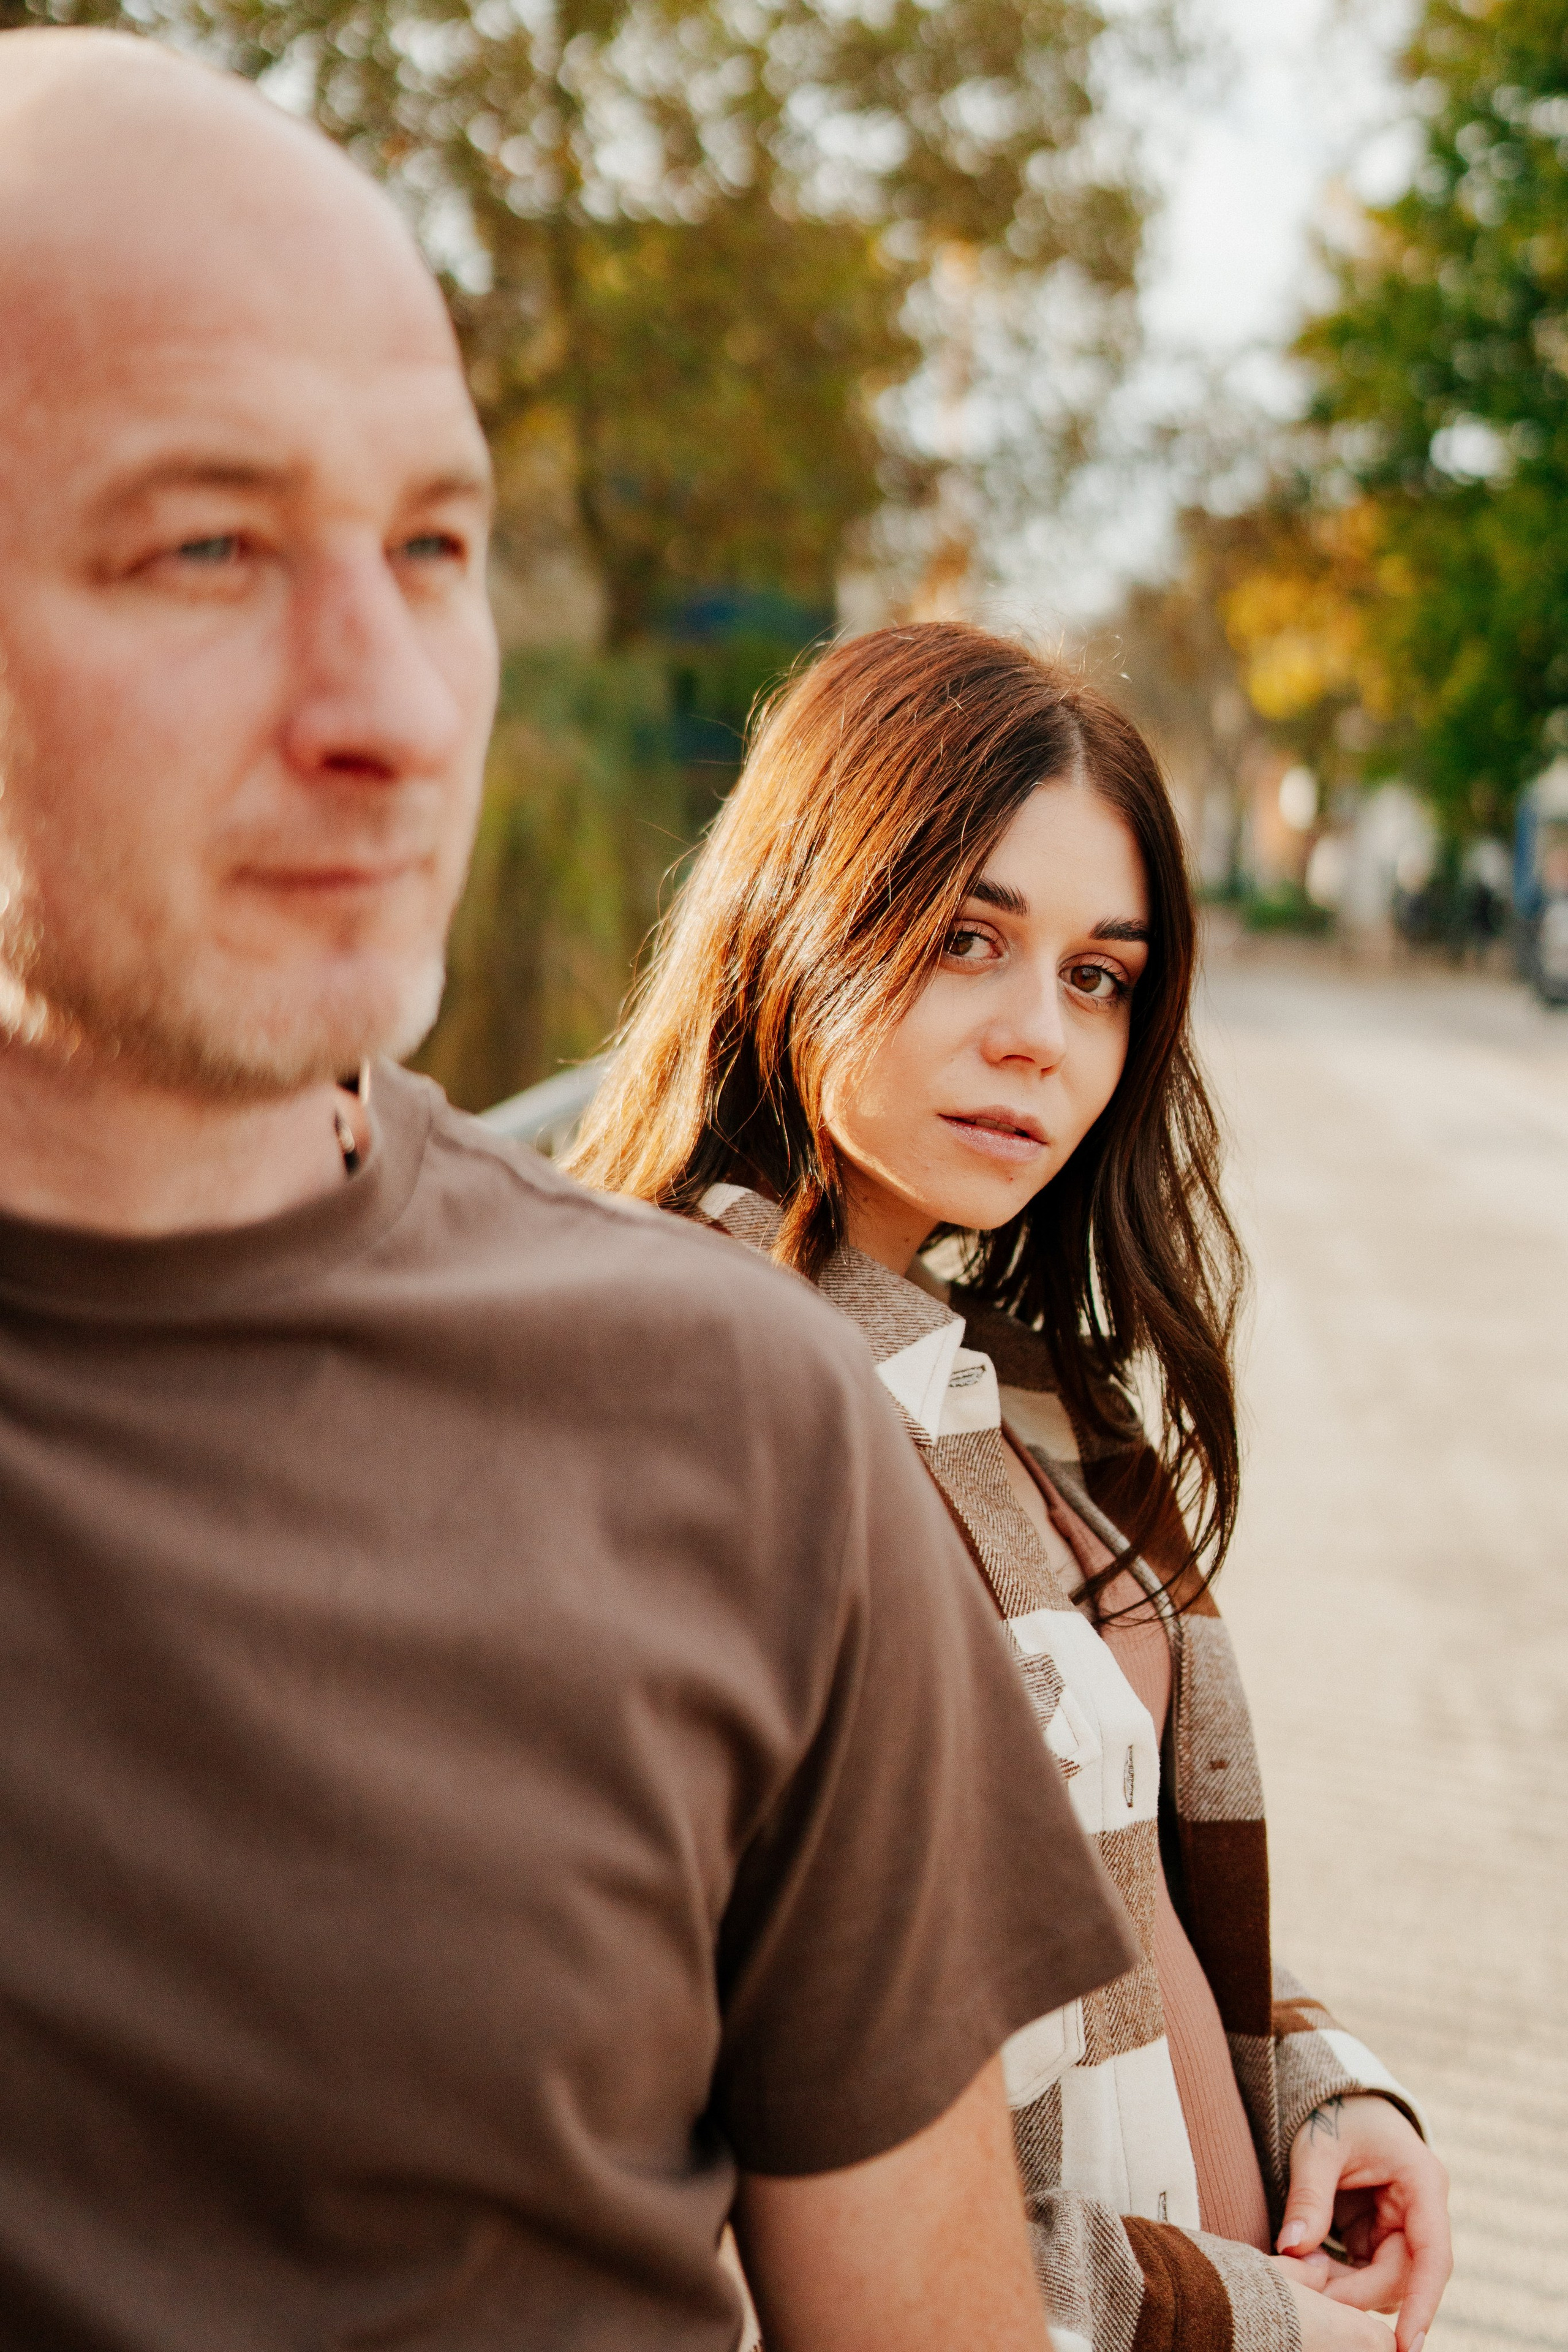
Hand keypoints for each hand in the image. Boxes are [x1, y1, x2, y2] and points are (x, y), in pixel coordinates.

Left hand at [1278, 2095, 1450, 2351]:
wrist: (1332, 2095)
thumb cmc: (1331, 2111)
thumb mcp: (1317, 2146)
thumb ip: (1309, 2195)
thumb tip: (1291, 2248)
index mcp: (1422, 2182)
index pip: (1433, 2256)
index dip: (1424, 2304)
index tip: (1406, 2345)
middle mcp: (1422, 2210)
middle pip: (1402, 2276)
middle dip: (1356, 2293)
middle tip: (1309, 2299)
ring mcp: (1403, 2225)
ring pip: (1384, 2281)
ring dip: (1346, 2288)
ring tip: (1301, 2278)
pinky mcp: (1381, 2235)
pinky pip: (1365, 2271)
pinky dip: (1338, 2278)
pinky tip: (1308, 2272)